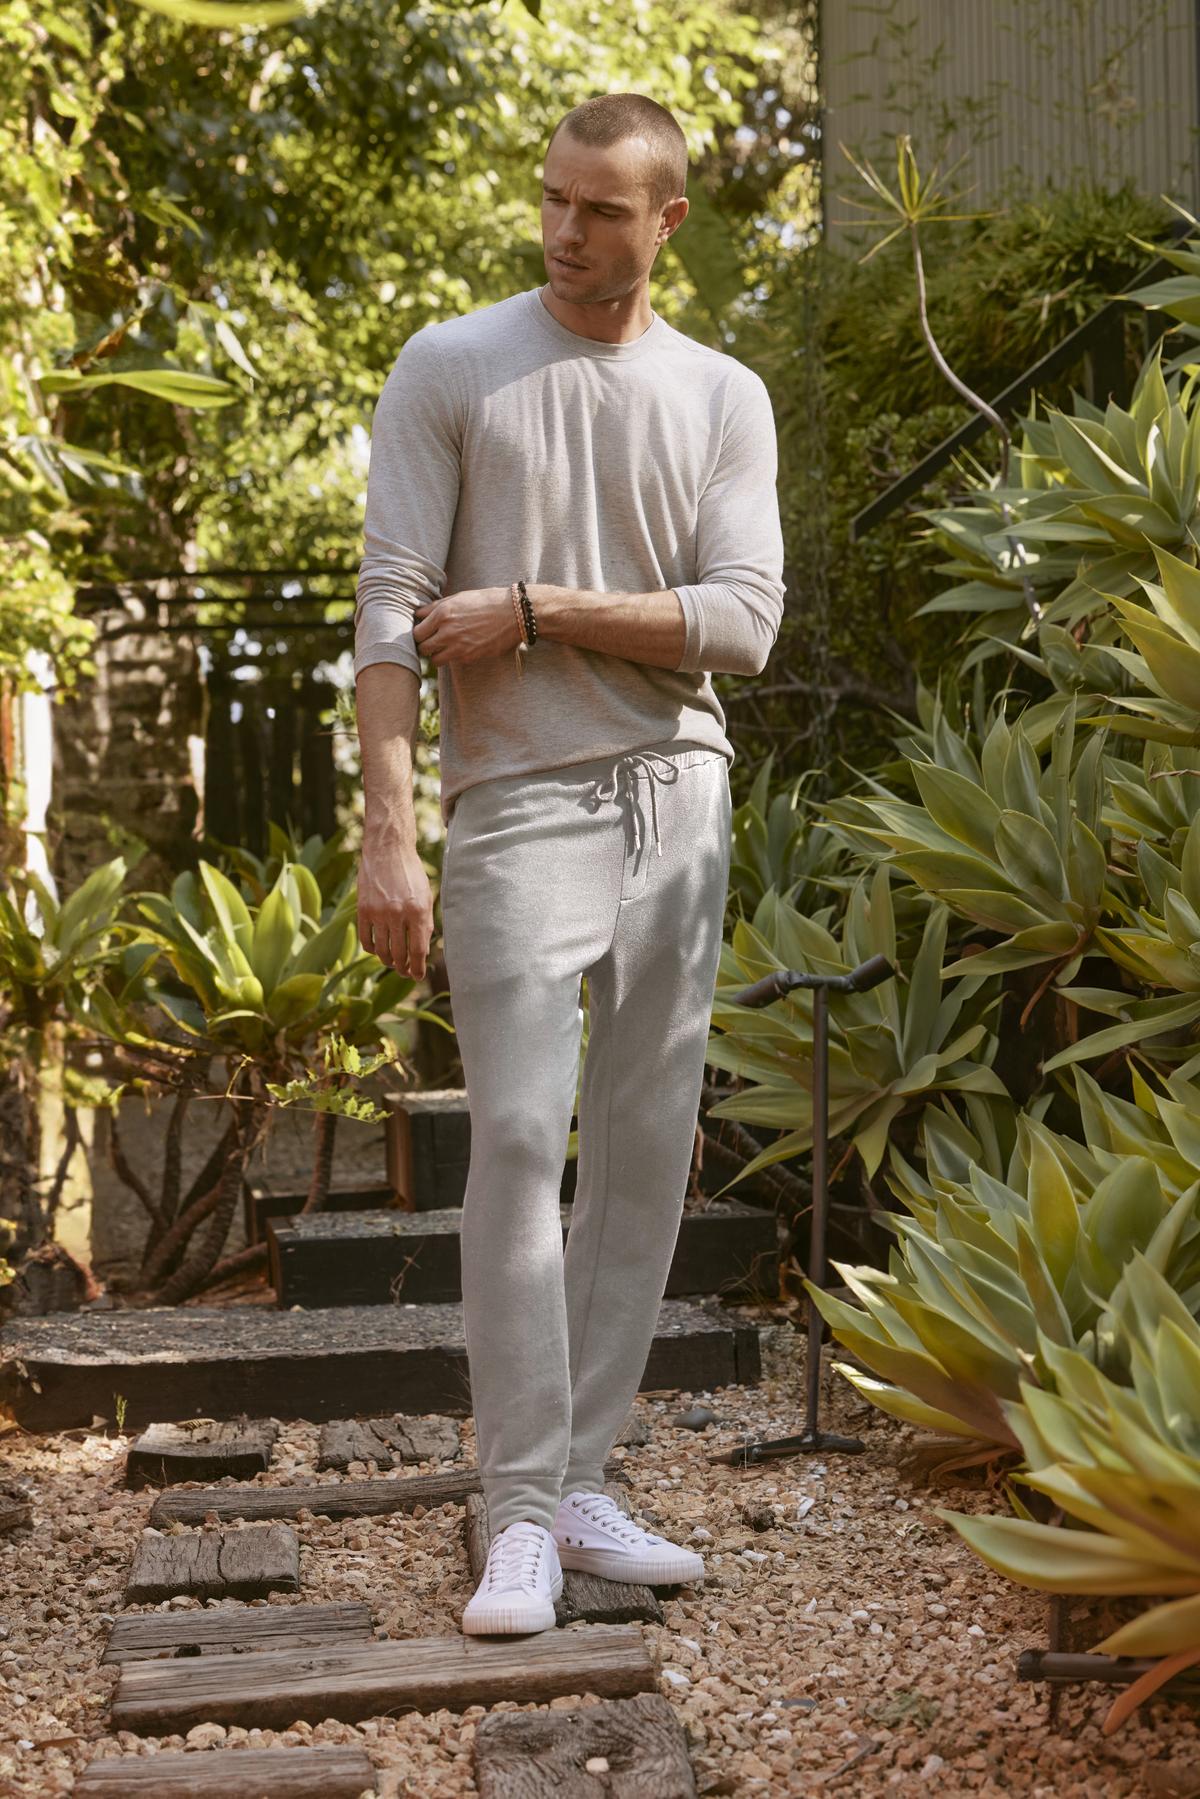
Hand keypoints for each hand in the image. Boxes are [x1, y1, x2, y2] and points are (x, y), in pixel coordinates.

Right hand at [357, 837, 433, 979]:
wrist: (388, 851)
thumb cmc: (411, 873)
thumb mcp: (426, 896)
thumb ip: (425, 923)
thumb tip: (422, 951)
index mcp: (418, 911)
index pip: (418, 951)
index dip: (418, 968)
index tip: (418, 976)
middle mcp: (398, 914)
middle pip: (400, 954)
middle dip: (403, 968)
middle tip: (405, 973)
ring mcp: (378, 913)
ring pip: (382, 951)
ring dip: (388, 962)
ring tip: (393, 963)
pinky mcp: (363, 910)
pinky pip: (367, 940)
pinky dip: (373, 950)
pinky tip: (378, 950)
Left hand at [412, 585, 522, 665]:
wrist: (513, 614)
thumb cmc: (486, 602)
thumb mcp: (459, 598)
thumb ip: (435, 607)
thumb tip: (418, 614)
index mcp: (442, 613)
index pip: (416, 632)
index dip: (419, 633)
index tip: (424, 633)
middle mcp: (447, 631)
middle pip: (422, 648)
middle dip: (425, 645)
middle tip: (432, 642)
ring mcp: (458, 646)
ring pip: (434, 660)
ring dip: (437, 654)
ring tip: (445, 647)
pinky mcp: (469, 657)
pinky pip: (452, 661)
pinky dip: (453, 657)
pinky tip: (462, 647)